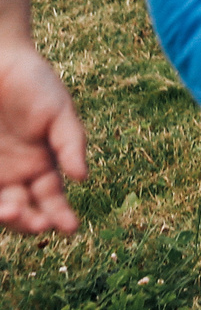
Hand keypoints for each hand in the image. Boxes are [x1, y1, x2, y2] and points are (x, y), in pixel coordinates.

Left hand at [0, 43, 85, 234]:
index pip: (52, 199)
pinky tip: (1, 206)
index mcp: (42, 165)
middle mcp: (15, 175)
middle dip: (31, 222)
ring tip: (14, 212)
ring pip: (0, 207)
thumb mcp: (59, 111)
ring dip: (10, 218)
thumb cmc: (32, 82)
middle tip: (36, 222)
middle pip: (24, 211)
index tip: (70, 227)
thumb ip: (71, 143)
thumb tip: (83, 177)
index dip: (61, 216)